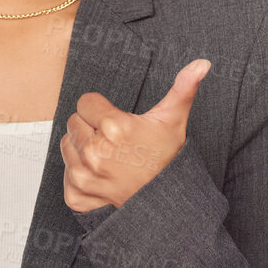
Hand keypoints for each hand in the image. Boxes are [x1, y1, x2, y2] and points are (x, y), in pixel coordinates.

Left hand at [60, 59, 208, 211]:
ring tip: (107, 156)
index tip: (114, 120)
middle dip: (90, 127)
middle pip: (74, 121)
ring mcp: (83, 176)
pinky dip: (78, 174)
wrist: (166, 204)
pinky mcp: (76, 196)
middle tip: (113, 140)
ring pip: (67, 145)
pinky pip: (65, 175)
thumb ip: (183, 87)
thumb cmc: (167, 160)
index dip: (100, 109)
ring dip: (81, 148)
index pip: (85, 101)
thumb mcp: (173, 121)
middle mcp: (94, 151)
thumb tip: (202, 63)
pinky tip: (100, 175)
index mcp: (114, 127)